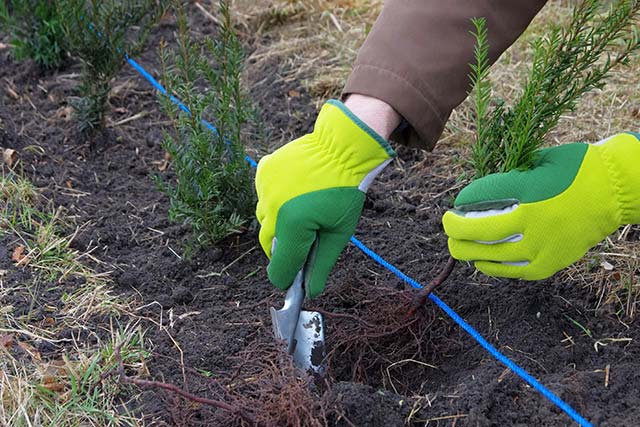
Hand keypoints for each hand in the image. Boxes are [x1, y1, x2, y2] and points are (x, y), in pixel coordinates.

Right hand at [255, 99, 396, 296]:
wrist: (341, 146)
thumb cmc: (345, 190)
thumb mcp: (339, 232)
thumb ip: (322, 264)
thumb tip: (312, 291)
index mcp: (292, 226)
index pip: (279, 269)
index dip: (287, 278)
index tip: (294, 279)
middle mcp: (272, 209)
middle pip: (269, 245)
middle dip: (285, 250)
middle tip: (304, 243)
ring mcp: (264, 189)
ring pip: (265, 220)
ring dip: (279, 224)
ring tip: (303, 211)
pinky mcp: (263, 172)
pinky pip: (264, 196)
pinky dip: (276, 200)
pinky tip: (295, 192)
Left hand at [443, 133, 639, 279]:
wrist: (615, 189)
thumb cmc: (575, 169)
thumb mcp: (538, 162)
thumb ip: (510, 178)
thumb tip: (481, 195)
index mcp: (528, 192)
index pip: (480, 200)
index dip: (462, 206)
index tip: (454, 207)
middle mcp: (532, 222)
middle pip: (479, 233)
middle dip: (455, 232)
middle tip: (448, 228)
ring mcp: (542, 245)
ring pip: (492, 256)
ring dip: (469, 252)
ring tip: (458, 247)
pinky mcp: (551, 262)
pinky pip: (514, 271)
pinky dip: (494, 267)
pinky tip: (481, 263)